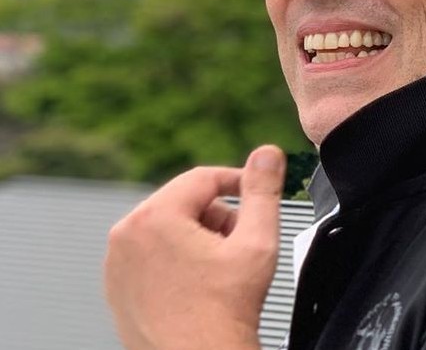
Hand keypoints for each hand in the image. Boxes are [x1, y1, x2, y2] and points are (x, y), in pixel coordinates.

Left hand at [104, 145, 285, 349]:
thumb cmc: (224, 313)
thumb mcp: (257, 241)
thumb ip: (263, 190)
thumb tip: (268, 154)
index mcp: (154, 218)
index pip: (204, 178)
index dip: (239, 182)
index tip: (259, 193)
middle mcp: (126, 236)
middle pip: (185, 203)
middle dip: (219, 217)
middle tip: (242, 244)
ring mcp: (117, 265)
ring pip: (169, 229)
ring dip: (200, 238)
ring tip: (222, 269)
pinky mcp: (118, 288)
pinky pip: (154, 256)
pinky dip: (179, 260)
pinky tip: (201, 286)